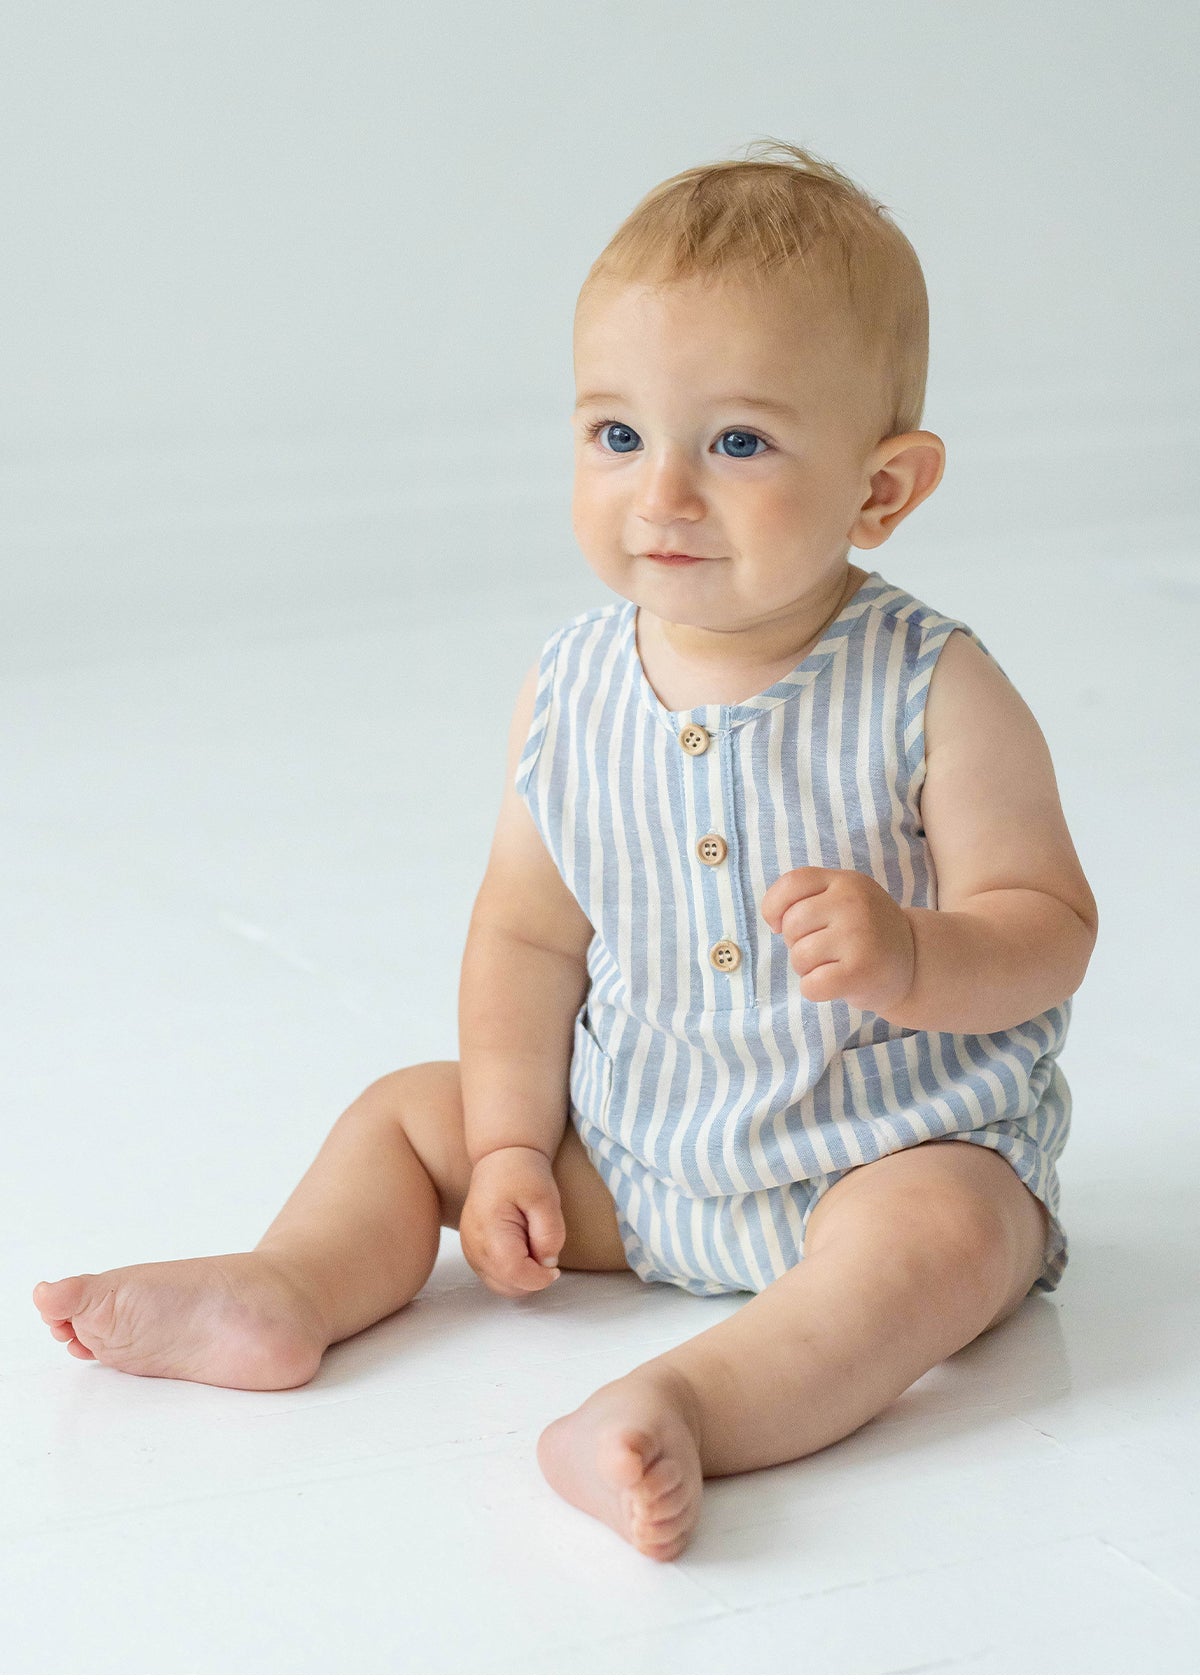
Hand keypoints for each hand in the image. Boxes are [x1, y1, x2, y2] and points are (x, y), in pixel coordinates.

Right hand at [459, 1145, 565, 1297]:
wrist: (501, 1159)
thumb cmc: (522, 1174)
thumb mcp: (545, 1198)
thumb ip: (549, 1234)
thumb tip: (547, 1264)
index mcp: (489, 1230)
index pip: (513, 1273)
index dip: (539, 1278)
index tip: (554, 1267)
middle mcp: (473, 1246)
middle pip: (506, 1286)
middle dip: (531, 1278)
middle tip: (544, 1251)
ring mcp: (470, 1251)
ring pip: (501, 1286)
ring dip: (523, 1276)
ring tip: (533, 1246)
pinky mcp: (473, 1253)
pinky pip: (495, 1276)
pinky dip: (513, 1272)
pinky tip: (523, 1249)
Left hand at [760, 866, 915, 1015]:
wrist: (916, 963)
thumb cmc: (865, 933)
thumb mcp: (845, 899)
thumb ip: (810, 898)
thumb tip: (775, 921)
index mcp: (846, 882)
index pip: (792, 884)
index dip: (775, 907)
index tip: (781, 924)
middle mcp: (854, 903)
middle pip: (792, 925)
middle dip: (797, 944)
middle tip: (825, 950)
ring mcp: (858, 936)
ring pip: (799, 956)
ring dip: (808, 969)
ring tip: (834, 965)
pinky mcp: (860, 971)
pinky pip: (811, 985)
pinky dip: (815, 990)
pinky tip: (837, 984)